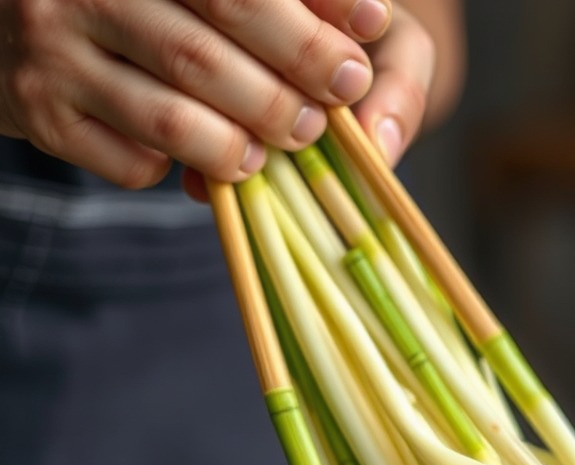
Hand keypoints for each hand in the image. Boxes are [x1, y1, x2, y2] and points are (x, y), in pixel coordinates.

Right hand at [0, 0, 392, 188]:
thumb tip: (372, 22)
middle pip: (207, 51)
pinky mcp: (42, 114)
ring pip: (174, 119)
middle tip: (321, 119)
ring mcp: (52, 47)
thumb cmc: (153, 0)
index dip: (309, 21)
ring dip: (241, 148)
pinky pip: (134, 163)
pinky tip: (202, 158)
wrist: (27, 19)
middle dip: (285, 92)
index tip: (366, 47)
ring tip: (273, 149)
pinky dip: (183, 171)